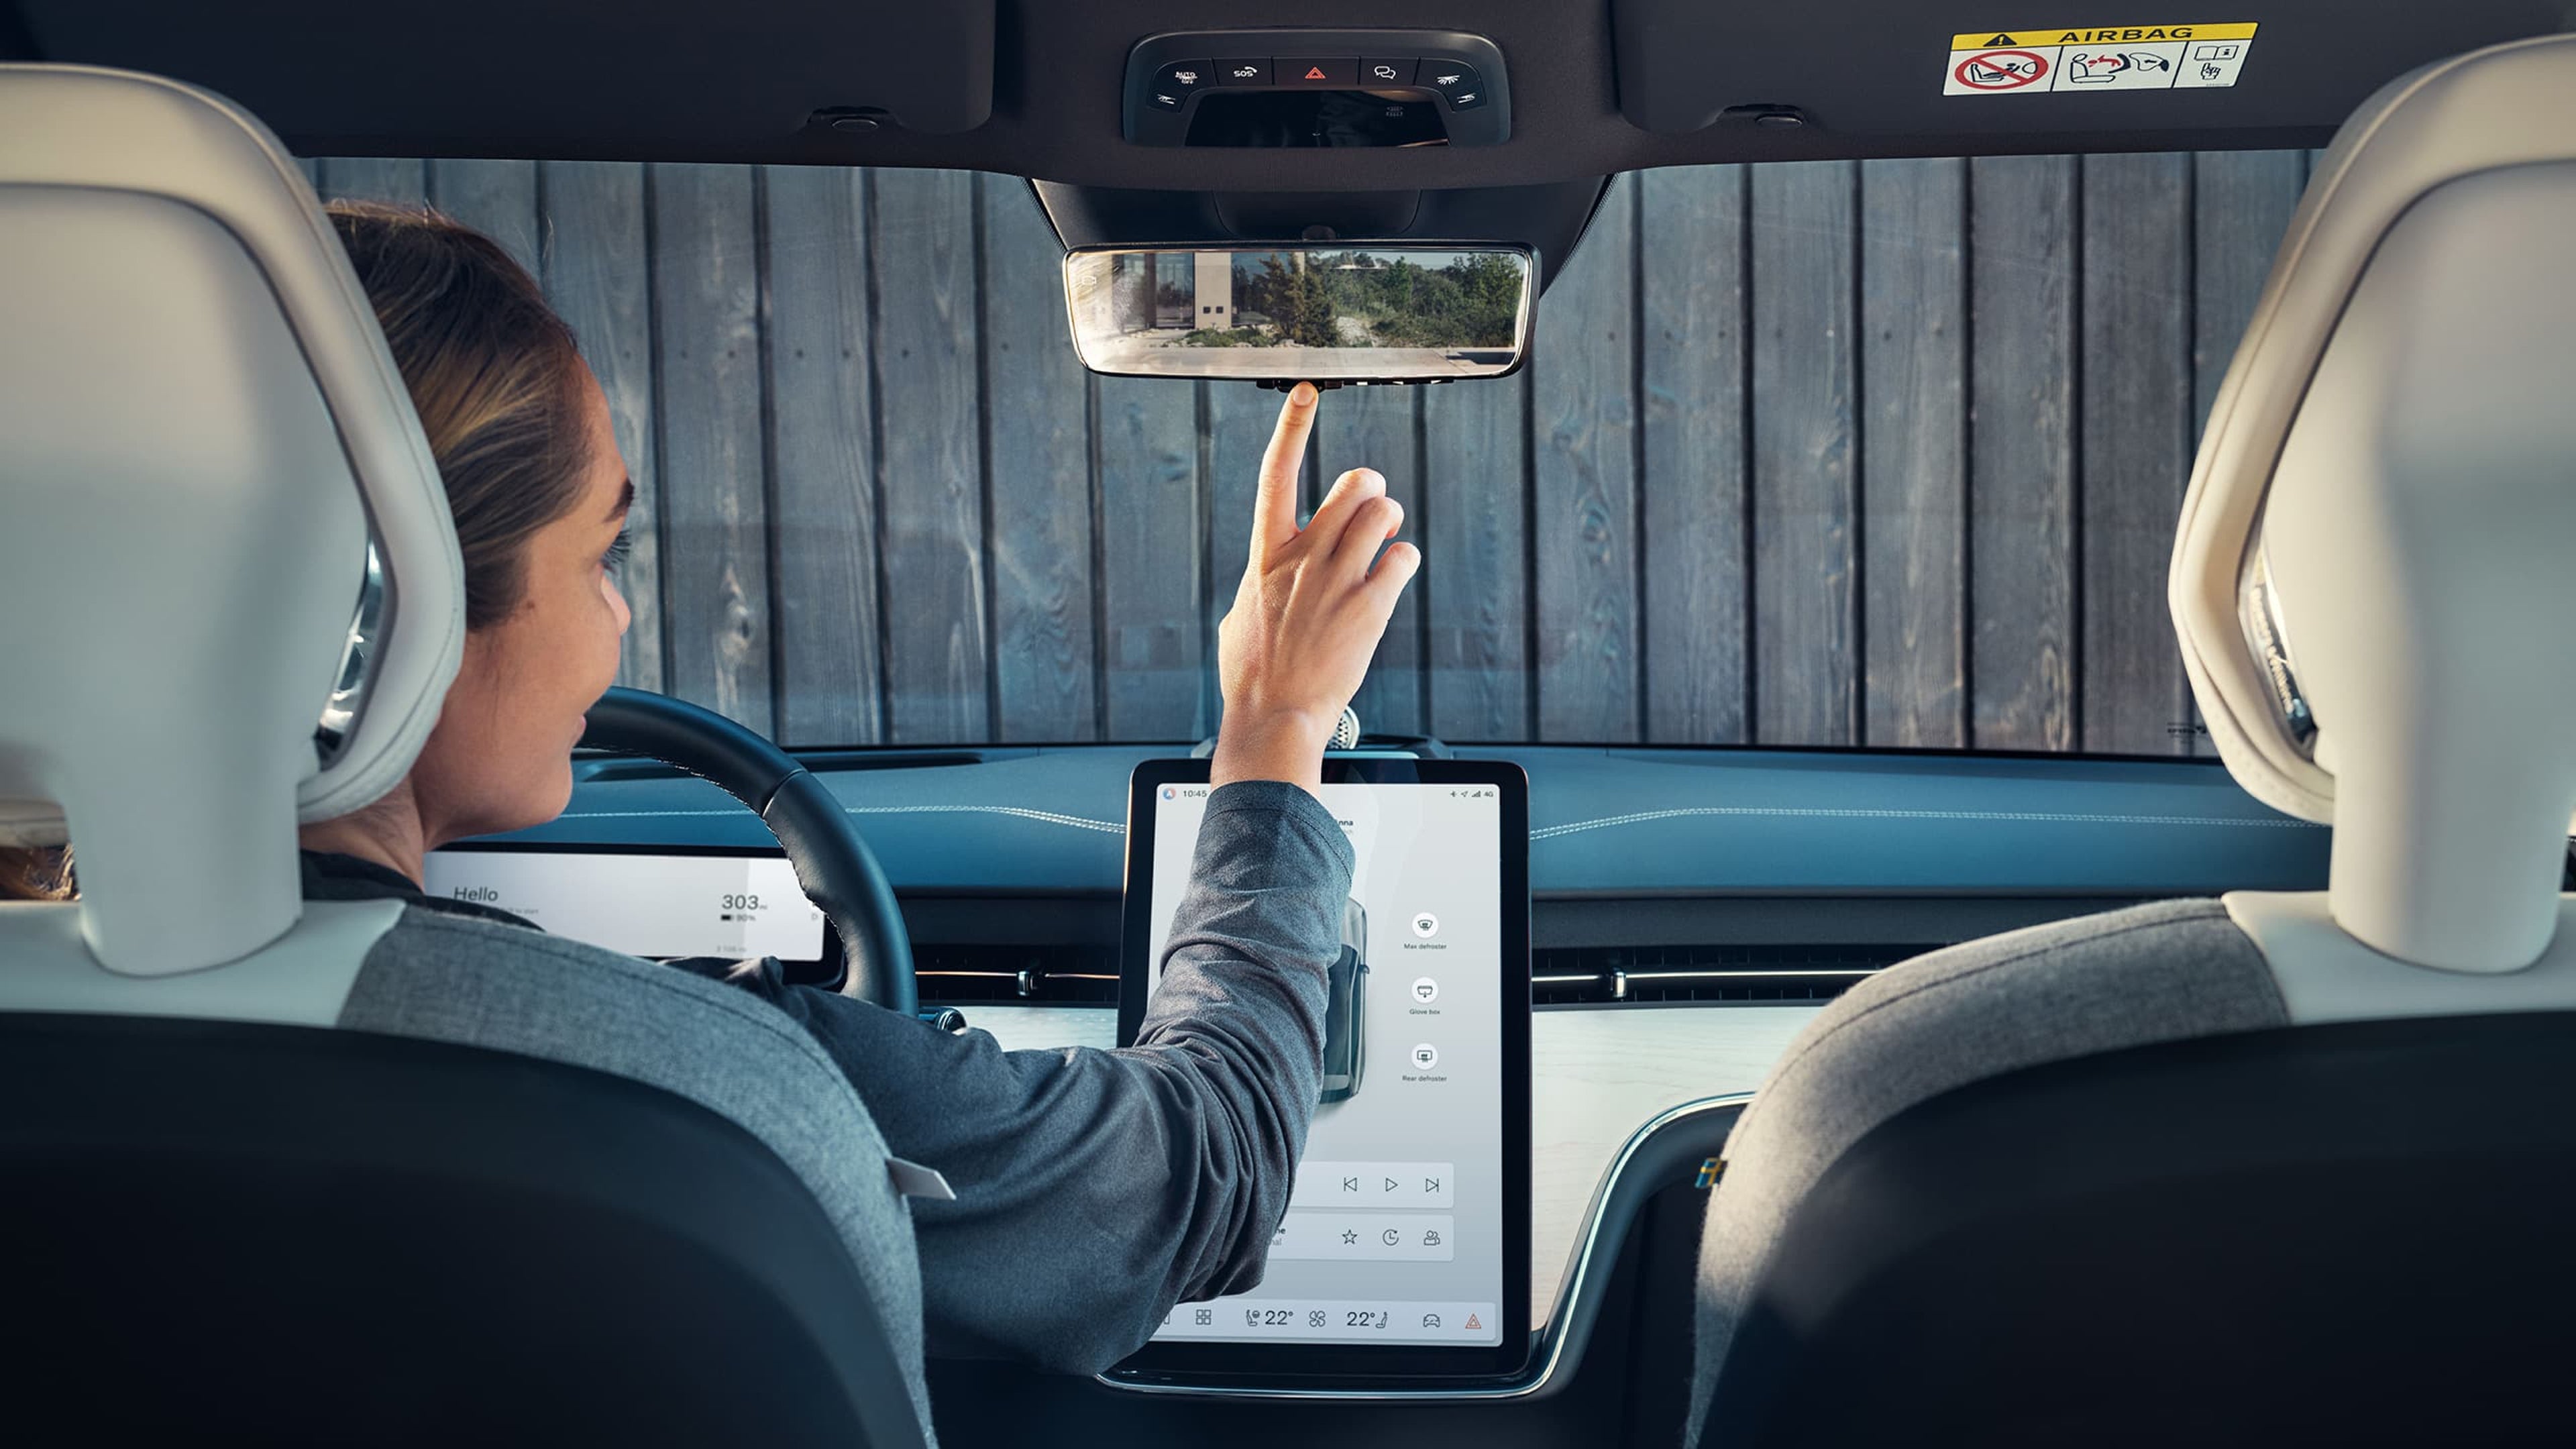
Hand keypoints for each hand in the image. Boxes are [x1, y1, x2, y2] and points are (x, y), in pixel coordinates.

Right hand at [1211, 382, 1421, 795]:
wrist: (1273, 715)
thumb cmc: (1252, 675)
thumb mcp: (1241, 618)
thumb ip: (1261, 585)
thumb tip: (1268, 583)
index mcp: (1267, 555)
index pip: (1276, 474)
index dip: (1293, 428)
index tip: (1305, 394)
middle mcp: (1304, 558)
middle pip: (1353, 485)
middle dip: (1370, 487)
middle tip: (1371, 505)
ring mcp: (1338, 580)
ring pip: (1384, 512)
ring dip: (1390, 520)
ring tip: (1384, 541)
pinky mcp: (1370, 607)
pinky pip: (1403, 557)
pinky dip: (1402, 562)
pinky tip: (1390, 580)